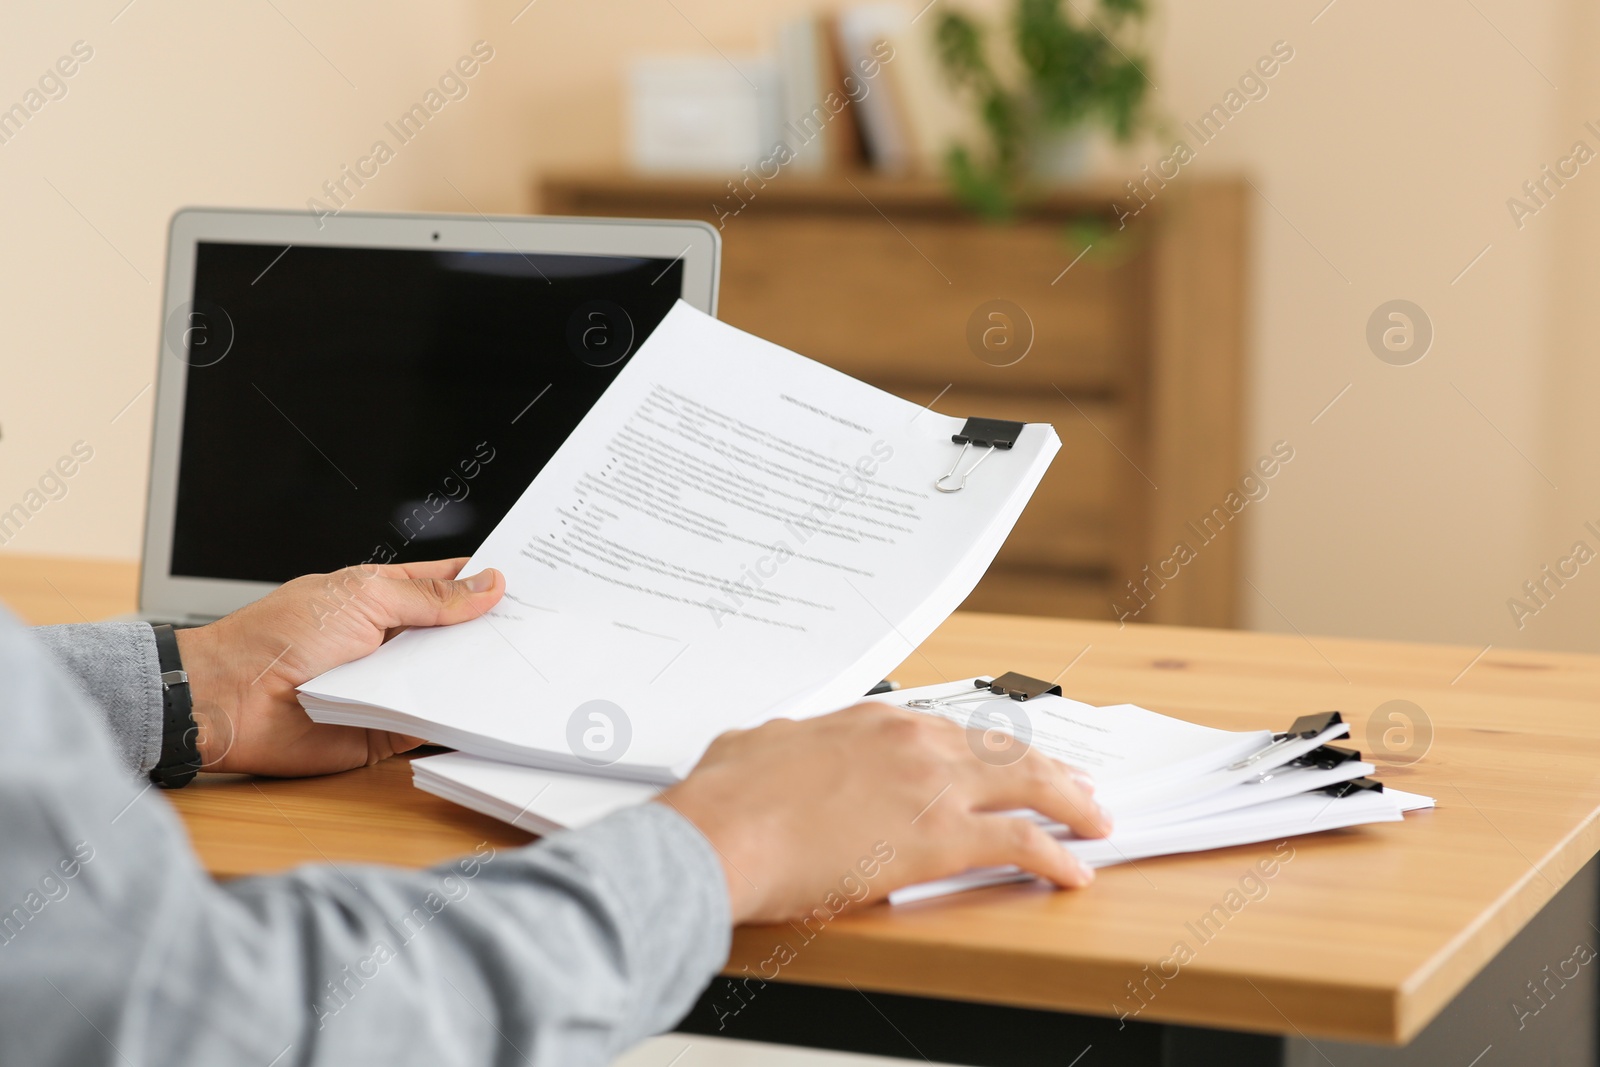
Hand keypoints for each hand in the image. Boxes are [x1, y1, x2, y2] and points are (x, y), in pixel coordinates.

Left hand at [174, 559, 503, 776]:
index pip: (447, 585)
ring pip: (452, 681)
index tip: (530, 580)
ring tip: (533, 667)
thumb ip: (431, 598)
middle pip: (457, 636)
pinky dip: (460, 721)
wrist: (231, 701)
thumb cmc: (278, 636)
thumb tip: (488, 585)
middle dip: (494, 632)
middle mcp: (391, 642)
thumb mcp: (364, 598)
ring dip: (483, 677)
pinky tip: (494, 712)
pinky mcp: (389, 731)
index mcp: (383, 598)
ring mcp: (392, 686)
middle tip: (545, 627)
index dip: (484, 581)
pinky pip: (435, 725)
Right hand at [657, 702, 1111, 924]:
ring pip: (1028, 784)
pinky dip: (1057, 855)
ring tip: (1096, 819)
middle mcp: (911, 741)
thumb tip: (773, 746)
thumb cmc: (727, 800)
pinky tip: (1074, 871)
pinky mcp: (941, 837)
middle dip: (1048, 769)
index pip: (950, 731)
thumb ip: (780, 744)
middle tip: (1077, 784)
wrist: (721, 833)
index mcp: (871, 720)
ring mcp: (931, 785)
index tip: (1002, 761)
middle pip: (1003, 749)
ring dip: (1071, 802)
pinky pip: (1022, 843)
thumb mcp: (752, 747)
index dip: (985, 750)